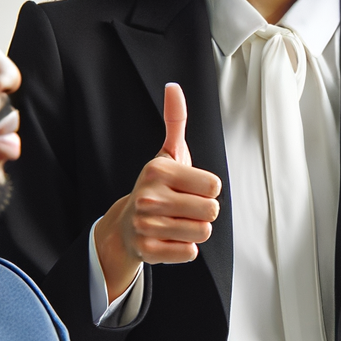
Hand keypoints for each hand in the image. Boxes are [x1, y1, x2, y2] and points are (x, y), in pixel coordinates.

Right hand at [95, 83, 222, 296]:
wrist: (126, 225)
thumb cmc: (157, 187)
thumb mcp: (168, 153)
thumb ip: (176, 121)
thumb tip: (174, 87)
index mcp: (158, 171)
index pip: (215, 186)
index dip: (206, 188)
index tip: (188, 188)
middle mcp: (150, 198)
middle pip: (212, 211)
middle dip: (203, 211)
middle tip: (183, 207)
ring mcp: (146, 226)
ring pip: (203, 233)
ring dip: (195, 230)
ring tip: (176, 222)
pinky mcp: (148, 251)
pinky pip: (190, 253)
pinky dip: (184, 248)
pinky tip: (169, 239)